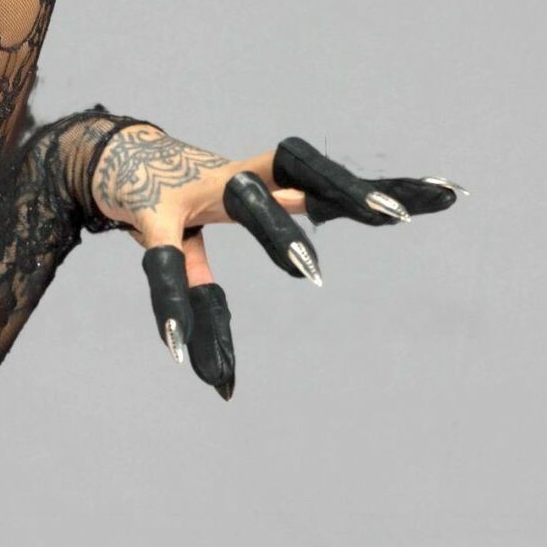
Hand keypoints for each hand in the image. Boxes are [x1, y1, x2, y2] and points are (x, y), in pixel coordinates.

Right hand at [89, 120, 465, 400]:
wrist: (96, 158)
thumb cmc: (161, 204)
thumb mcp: (195, 244)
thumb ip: (208, 307)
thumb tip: (221, 388)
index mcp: (258, 179)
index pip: (327, 178)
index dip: (379, 188)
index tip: (449, 195)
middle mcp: (233, 177)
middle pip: (298, 168)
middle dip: (345, 192)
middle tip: (392, 221)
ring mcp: (191, 190)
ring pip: (242, 196)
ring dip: (276, 229)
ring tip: (312, 273)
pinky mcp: (148, 215)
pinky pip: (165, 261)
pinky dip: (173, 304)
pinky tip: (182, 352)